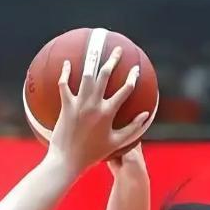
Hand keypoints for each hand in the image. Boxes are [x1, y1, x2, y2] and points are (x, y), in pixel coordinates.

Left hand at [46, 47, 149, 176]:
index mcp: (108, 113)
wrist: (67, 161)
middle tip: (118, 50)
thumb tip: (146, 115)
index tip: (135, 70)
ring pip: (86, 76)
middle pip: (105, 75)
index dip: (132, 78)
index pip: (125, 90)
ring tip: (95, 49)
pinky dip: (65, 73)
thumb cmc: (93, 154)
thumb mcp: (116, 143)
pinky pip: (64, 85)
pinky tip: (67, 64)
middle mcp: (94, 105)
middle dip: (113, 60)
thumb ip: (133, 128)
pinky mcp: (65, 106)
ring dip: (92, 60)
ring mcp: (79, 104)